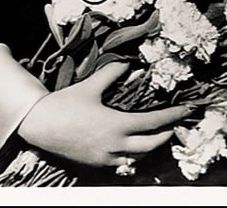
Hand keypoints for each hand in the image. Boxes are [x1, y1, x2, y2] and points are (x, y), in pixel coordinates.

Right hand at [17, 62, 189, 168]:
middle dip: (167, 135)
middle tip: (176, 125)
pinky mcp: (96, 164)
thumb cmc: (66, 103)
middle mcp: (114, 145)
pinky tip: (134, 145)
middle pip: (151, 145)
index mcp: (116, 125)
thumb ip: (112, 72)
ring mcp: (105, 158)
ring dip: (151, 147)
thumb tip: (129, 61)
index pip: (153, 123)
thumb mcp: (91, 85)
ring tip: (158, 134)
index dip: (173, 117)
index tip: (187, 111)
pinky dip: (133, 155)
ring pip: (138, 157)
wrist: (40, 125)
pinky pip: (122, 163)